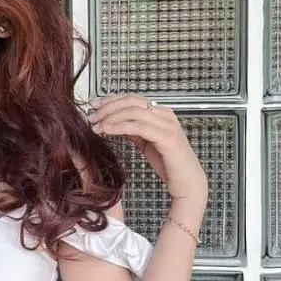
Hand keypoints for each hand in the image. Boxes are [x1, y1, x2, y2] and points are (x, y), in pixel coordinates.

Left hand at [89, 94, 207, 208]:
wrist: (188, 182)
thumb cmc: (169, 164)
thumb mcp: (146, 142)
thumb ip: (134, 130)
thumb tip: (114, 121)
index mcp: (161, 113)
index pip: (133, 98)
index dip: (111, 100)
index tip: (95, 105)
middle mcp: (166, 115)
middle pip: (132, 101)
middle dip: (108, 107)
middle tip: (92, 116)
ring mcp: (168, 125)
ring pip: (134, 112)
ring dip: (111, 117)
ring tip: (96, 125)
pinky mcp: (167, 138)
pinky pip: (139, 127)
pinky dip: (120, 126)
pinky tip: (108, 130)